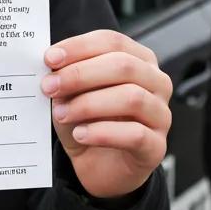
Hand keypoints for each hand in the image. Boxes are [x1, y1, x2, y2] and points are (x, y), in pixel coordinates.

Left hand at [41, 30, 171, 199]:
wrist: (99, 167)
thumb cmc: (89, 123)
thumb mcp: (72, 95)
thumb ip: (67, 77)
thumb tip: (52, 65)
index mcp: (138, 61)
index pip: (112, 42)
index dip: (80, 47)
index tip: (50, 58)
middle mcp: (156, 83)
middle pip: (124, 66)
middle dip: (80, 74)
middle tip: (50, 86)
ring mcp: (160, 115)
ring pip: (132, 97)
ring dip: (89, 104)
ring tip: (62, 113)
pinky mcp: (156, 146)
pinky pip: (134, 134)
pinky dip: (102, 132)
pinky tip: (80, 134)